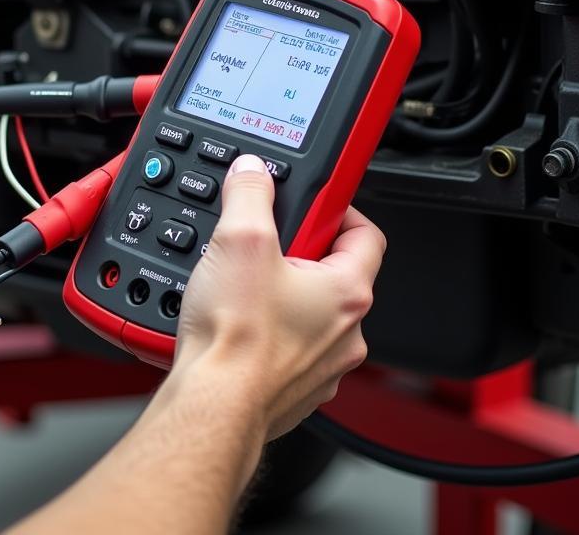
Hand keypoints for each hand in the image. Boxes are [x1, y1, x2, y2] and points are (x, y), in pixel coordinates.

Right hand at [175, 155, 384, 440]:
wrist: (212, 407)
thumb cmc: (236, 340)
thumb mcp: (240, 239)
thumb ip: (251, 193)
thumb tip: (253, 172)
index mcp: (348, 292)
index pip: (365, 231)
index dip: (338, 208)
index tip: (311, 201)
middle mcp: (346, 332)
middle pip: (330, 270)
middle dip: (294, 251)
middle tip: (259, 246)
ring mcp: (321, 365)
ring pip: (307, 311)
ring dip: (278, 293)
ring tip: (238, 287)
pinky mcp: (292, 388)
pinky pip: (284, 345)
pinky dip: (263, 330)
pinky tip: (232, 324)